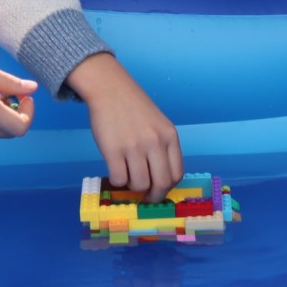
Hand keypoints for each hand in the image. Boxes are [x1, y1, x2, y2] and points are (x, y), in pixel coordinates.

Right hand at [67, 53, 182, 200]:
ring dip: (132, 187)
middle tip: (144, 198)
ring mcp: (134, 147)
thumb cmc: (133, 108)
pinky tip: (115, 169)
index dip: (167, 188)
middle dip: (152, 196)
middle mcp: (155, 142)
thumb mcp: (158, 125)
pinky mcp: (113, 150)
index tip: (158, 191)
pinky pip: (119, 179)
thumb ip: (162, 148)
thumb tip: (159, 180)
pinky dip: (117, 181)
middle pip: (161, 184)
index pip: (176, 174)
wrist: (110, 89)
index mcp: (169, 137)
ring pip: (139, 184)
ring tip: (127, 176)